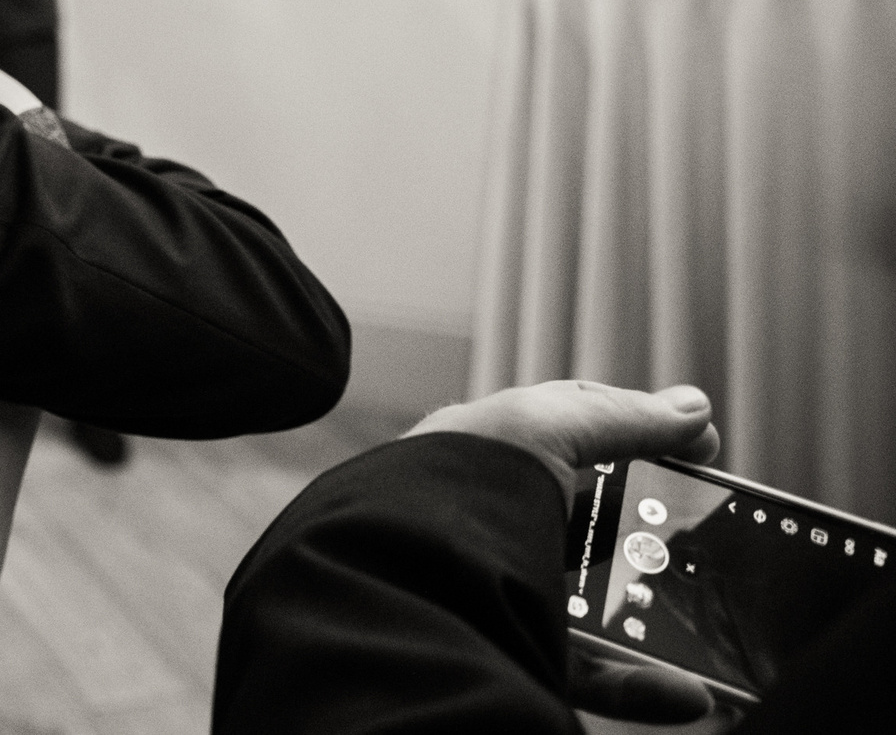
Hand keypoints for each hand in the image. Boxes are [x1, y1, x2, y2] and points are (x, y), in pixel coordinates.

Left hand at [409, 380, 726, 726]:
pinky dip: (638, 688)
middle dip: (646, 535)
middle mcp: (487, 518)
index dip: (635, 434)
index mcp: (485, 455)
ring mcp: (496, 586)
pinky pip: (583, 672)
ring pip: (590, 604)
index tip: (700, 450)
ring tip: (706, 620)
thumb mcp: (547, 426)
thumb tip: (693, 410)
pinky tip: (687, 695)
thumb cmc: (461, 480)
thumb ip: (622, 418)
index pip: (568, 432)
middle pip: (585, 525)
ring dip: (656, 616)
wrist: (398, 571)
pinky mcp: (506, 647)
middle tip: (702, 541)